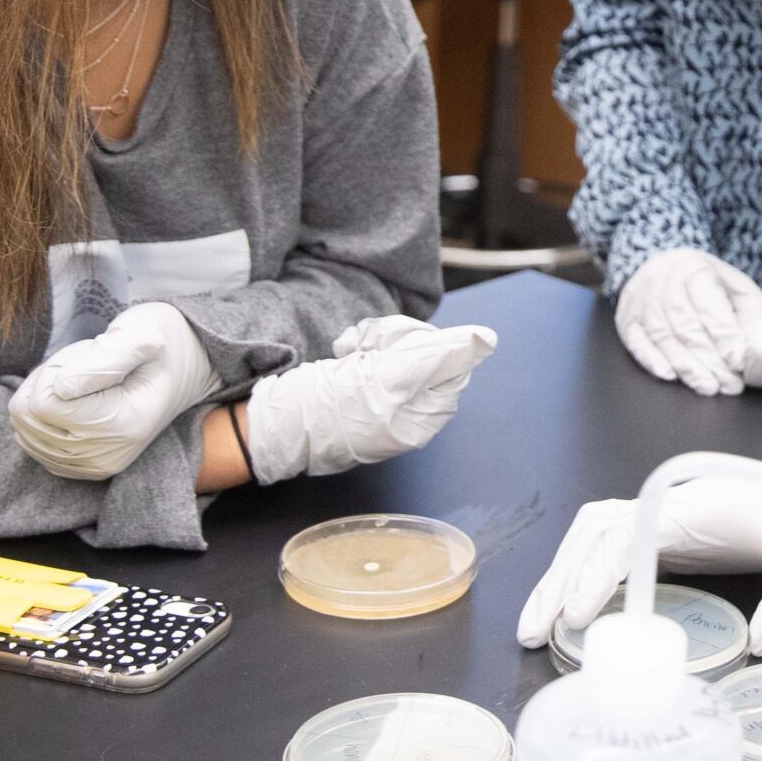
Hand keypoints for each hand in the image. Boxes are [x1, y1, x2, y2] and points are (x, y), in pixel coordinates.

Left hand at [9, 302, 221, 480]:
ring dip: (44, 397)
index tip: (90, 355)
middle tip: (87, 366)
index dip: (55, 368)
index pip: (43, 403)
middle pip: (28, 417)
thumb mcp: (142, 334)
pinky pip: (31, 443)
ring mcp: (93, 467)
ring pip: (24, 430)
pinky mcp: (80, 469)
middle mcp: (106, 456)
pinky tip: (75, 402)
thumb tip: (60, 389)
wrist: (184, 369)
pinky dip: (43, 417)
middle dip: (47, 381)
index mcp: (123, 425)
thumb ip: (104, 358)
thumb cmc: (162, 344)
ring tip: (83, 381)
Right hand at [242, 316, 496, 482]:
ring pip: (401, 346)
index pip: (451, 365)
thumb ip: (439, 358)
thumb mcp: (389, 380)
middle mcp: (410, 411)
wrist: (274, 422)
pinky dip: (360, 344)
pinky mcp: (364, 385)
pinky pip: (378, 351)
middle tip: (368, 348)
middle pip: (427, 353)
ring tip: (351, 348)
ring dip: (375, 338)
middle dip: (396, 340)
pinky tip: (343, 351)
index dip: (426, 347)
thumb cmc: (329, 410)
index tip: (395, 348)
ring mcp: (386, 398)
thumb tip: (487, 339)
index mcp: (424, 419)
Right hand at [515, 436, 761, 655]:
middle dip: (560, 577)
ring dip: (562, 574)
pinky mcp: (671, 535)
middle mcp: (671, 506)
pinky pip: (613, 548)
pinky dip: (584, 574)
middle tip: (533, 629)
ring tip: (537, 623)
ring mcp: (667, 519)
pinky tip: (572, 611)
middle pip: (594, 532)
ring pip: (595, 536)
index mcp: (696, 505)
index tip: (579, 617)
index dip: (596, 573)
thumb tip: (761, 643)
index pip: (626, 534)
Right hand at [615, 249, 761, 395]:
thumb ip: (749, 316)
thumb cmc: (708, 284)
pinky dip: (652, 360)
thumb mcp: (736, 288)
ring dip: (687, 367)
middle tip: (730, 385)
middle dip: (711, 360)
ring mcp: (641, 300)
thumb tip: (754, 350)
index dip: (725, 337)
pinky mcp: (626, 318)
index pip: (709, 307)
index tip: (739, 362)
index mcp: (695, 269)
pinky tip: (671, 375)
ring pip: (663, 337)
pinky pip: (637, 342)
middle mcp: (664, 281)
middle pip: (686, 327)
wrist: (665, 268)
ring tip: (709, 387)